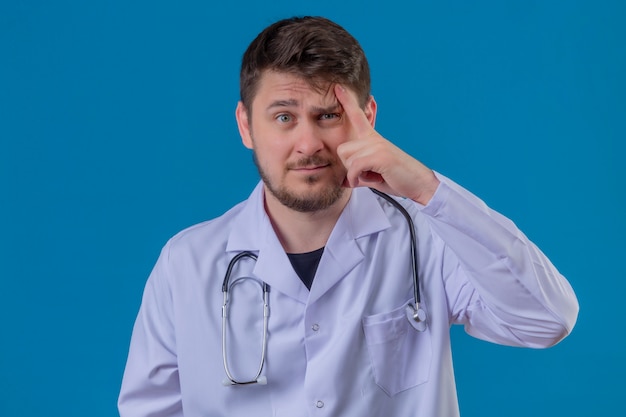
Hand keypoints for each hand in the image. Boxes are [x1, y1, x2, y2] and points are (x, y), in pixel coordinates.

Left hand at [334, 84, 439, 204]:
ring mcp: (378, 145)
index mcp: (373, 138)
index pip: (357, 116)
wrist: (420, 184)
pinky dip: (356, 178)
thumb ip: (358, 173)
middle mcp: (374, 138)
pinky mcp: (380, 156)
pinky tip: (368, 180)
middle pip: (342, 150)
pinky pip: (355, 167)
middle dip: (348, 166)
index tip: (338, 87)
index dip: (347, 101)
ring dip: (355, 174)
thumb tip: (341, 182)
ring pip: (348, 160)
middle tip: (366, 173)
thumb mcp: (374, 175)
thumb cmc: (398, 179)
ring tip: (373, 176)